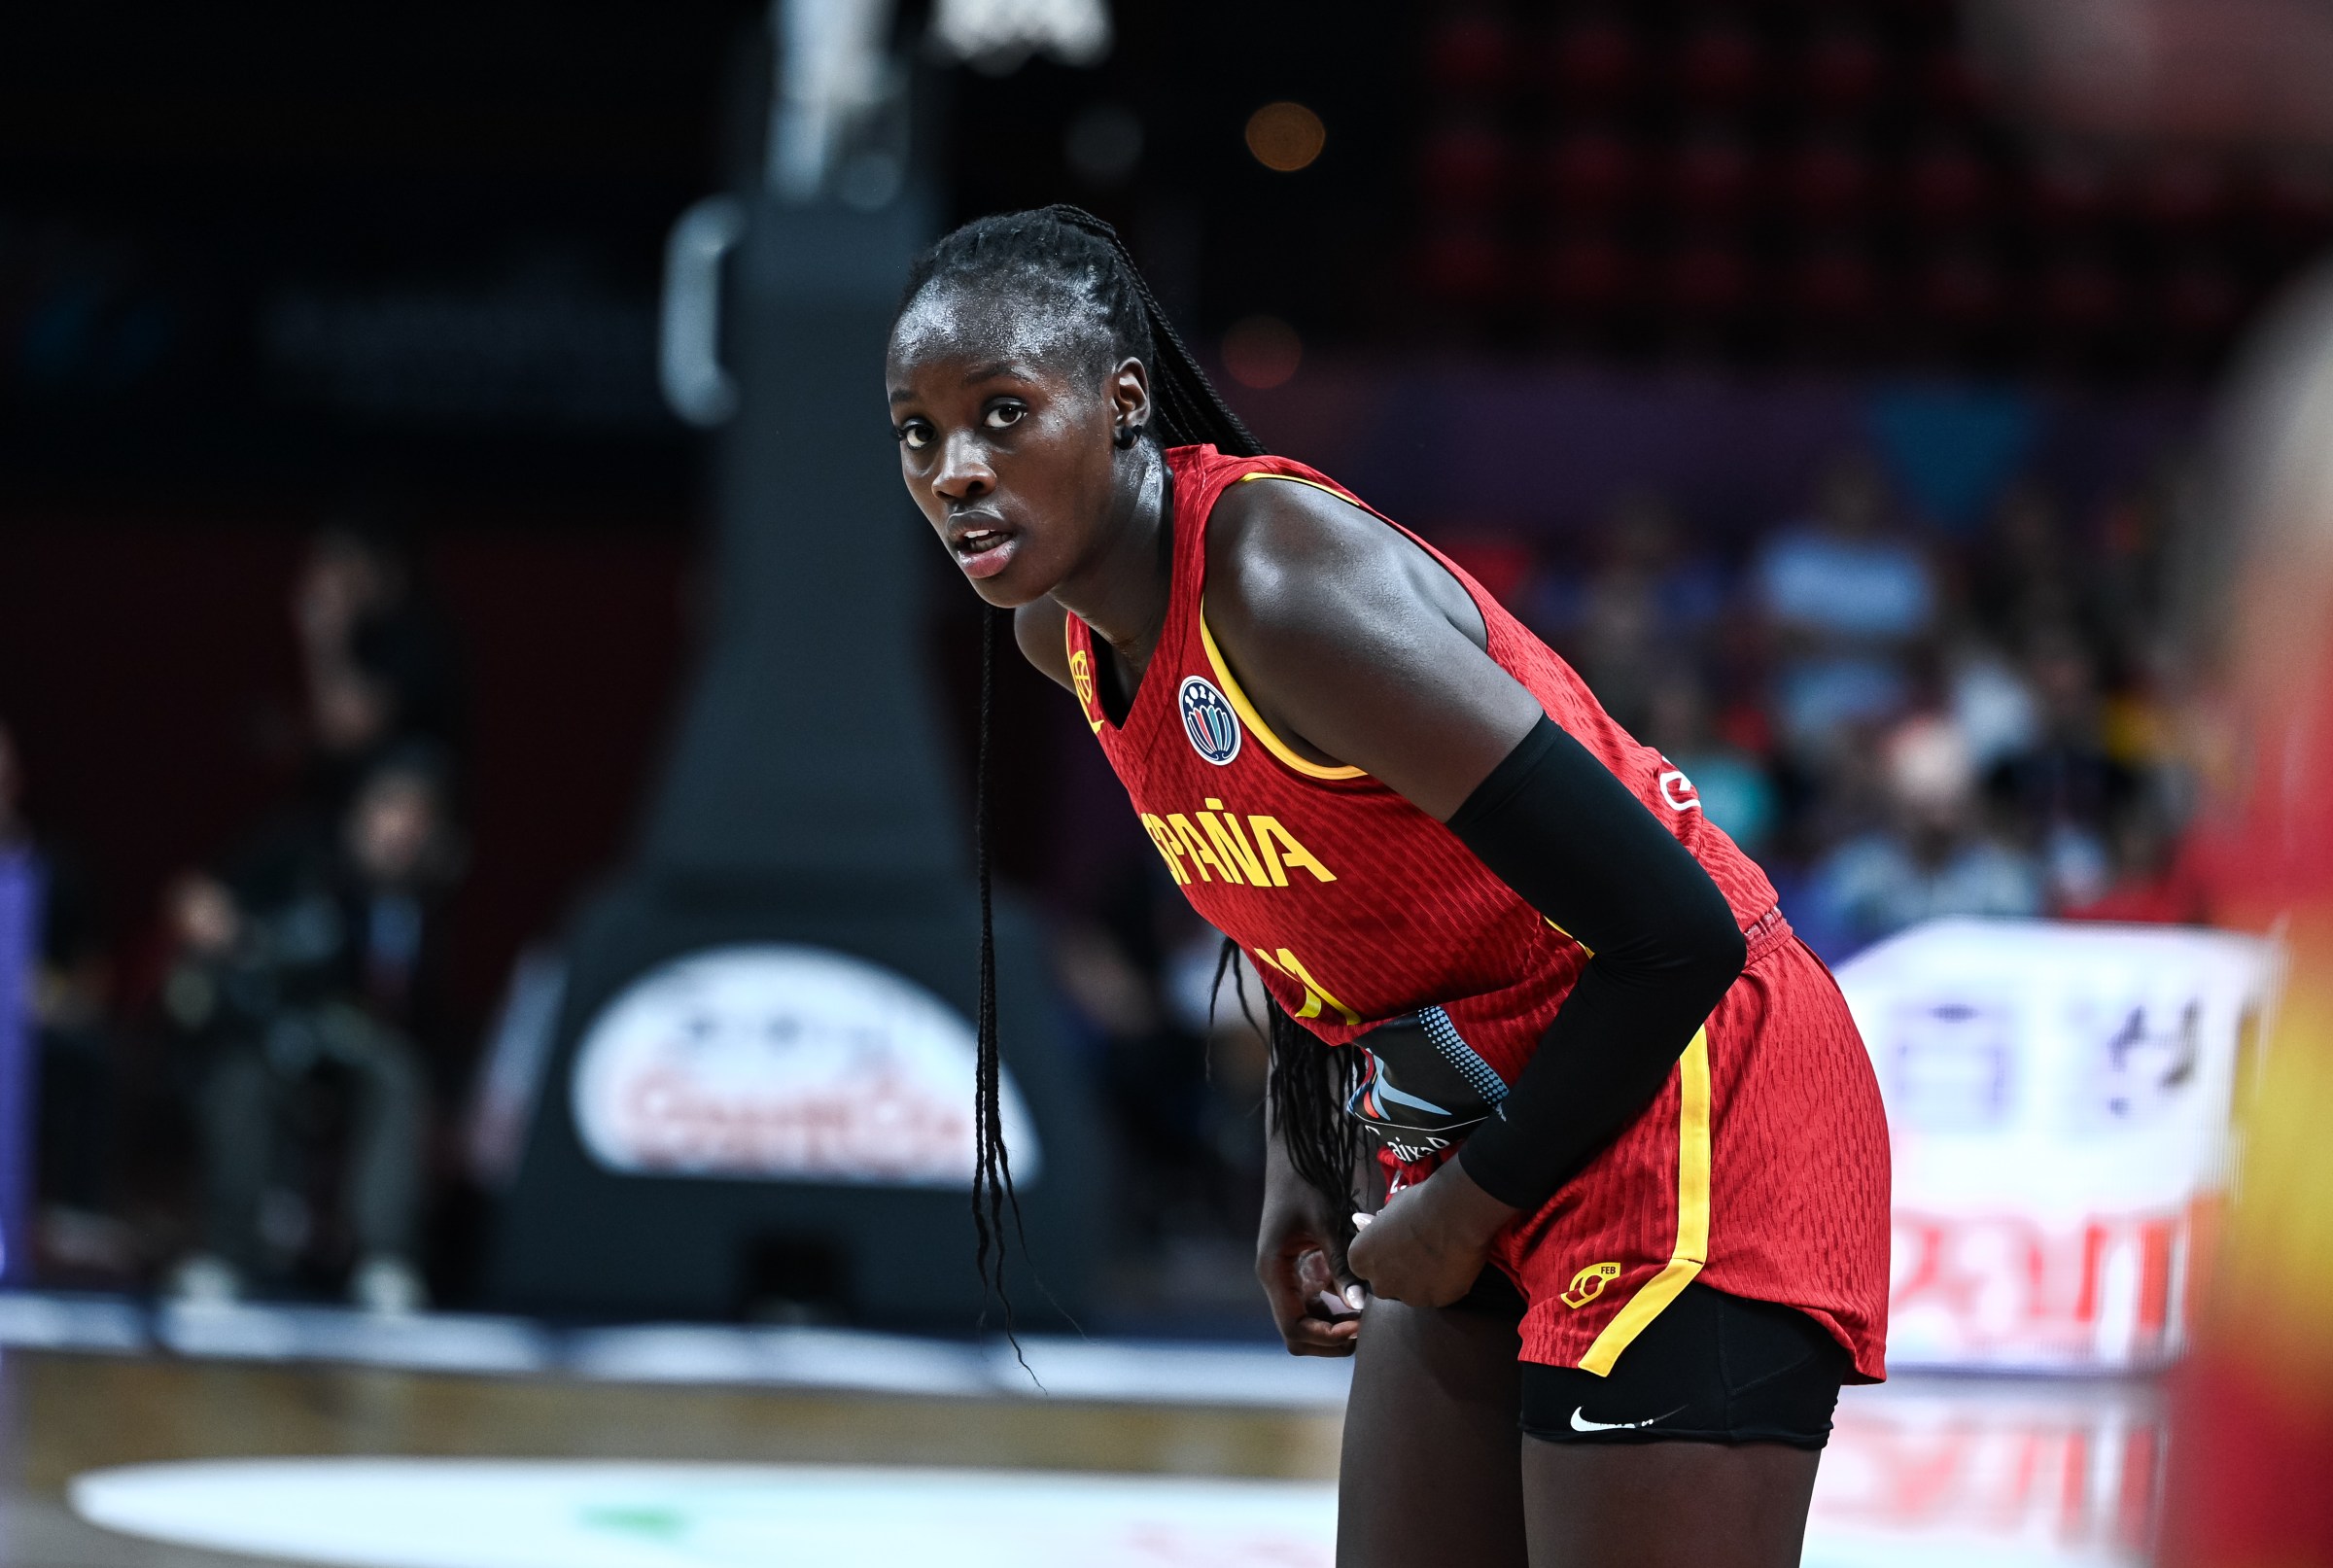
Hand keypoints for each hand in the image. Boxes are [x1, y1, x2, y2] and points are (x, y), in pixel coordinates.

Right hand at [1256, 1160, 1366, 1357]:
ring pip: (1308, 1320)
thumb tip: (1360, 1306)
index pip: (1293, 1329)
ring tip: (1368, 1315)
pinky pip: (1318, 1300)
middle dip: (1330, 1338)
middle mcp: (1277, 1280)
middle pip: (1299, 1332)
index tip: (1356, 1327)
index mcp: (1274, 1272)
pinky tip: (1362, 1293)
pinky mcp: (1302, 1267)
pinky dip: (1338, 1306)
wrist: (1294, 1153)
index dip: (1325, 1337)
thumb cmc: (1306, 1181)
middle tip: (1365, 1328)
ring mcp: (1289, 1275)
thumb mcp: (1326, 1222)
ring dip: (1335, 1324)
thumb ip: (1341, 1264)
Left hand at [1346, 1158, 1517, 1307]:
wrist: (1455, 1214)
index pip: (1365, 1265)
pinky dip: (1442, 1284)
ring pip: (1412, 1292)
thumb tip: (1358, 1221)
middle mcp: (1379, 1283)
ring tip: (1438, 1256)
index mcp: (1361, 1259)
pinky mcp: (1433, 1301)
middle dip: (1399, 1272)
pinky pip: (1436, 1294)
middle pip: (1386, 1283)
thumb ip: (1374, 1225)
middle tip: (1418, 1252)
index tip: (1397, 1244)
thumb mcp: (1390, 1209)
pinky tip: (1452, 1264)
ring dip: (1421, 1280)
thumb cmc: (1418, 1204)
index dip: (1382, 1255)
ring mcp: (1406, 1295)